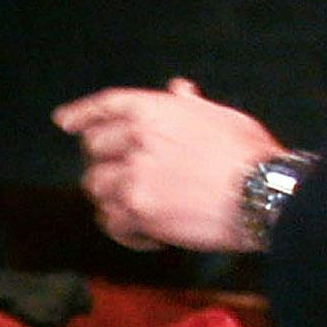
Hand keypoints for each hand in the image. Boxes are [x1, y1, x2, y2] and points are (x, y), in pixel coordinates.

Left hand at [50, 79, 283, 251]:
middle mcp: (136, 138)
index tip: (63, 122)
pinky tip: (150, 237)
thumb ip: (190, 105)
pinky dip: (127, 232)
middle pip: (93, 150)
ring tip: (137, 212)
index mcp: (153, 109)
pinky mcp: (139, 211)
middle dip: (105, 165)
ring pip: (96, 187)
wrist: (263, 194)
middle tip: (124, 182)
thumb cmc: (250, 154)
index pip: (104, 106)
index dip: (81, 114)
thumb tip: (178, 89)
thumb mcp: (221, 116)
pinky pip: (112, 222)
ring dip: (112, 200)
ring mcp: (134, 174)